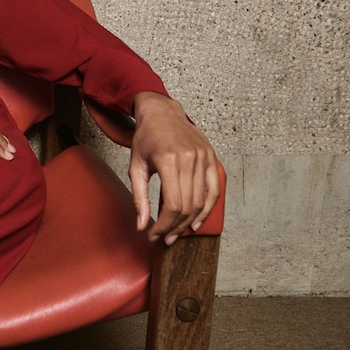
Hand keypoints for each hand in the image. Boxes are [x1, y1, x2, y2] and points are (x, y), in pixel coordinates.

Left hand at [129, 92, 220, 244]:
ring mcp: (203, 158)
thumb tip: (142, 225)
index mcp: (168, 160)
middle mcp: (189, 159)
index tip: (154, 234)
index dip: (164, 224)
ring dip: (189, 221)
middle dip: (175, 227)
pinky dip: (207, 209)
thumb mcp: (135, 166)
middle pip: (187, 206)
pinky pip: (214, 190)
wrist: (162, 112)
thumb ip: (138, 197)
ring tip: (177, 232)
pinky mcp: (211, 157)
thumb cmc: (146, 138)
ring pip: (201, 201)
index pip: (172, 204)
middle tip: (164, 237)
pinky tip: (195, 221)